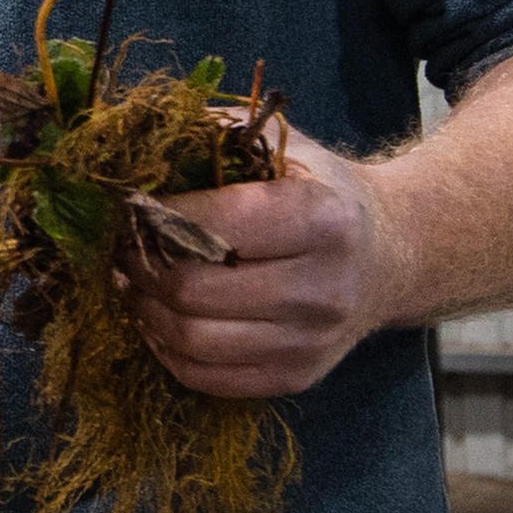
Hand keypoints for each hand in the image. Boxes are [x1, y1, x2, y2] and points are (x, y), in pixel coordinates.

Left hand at [128, 124, 404, 398]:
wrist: (391, 256)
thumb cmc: (322, 193)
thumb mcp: (284, 147)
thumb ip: (212, 136)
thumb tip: (124, 142)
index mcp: (322, 218)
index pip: (214, 226)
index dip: (155, 216)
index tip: (128, 204)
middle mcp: (323, 287)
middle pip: (194, 290)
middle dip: (140, 266)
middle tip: (121, 246)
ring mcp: (311, 341)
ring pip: (192, 340)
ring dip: (144, 310)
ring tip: (133, 282)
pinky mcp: (296, 376)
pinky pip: (205, 376)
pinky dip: (166, 349)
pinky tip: (158, 318)